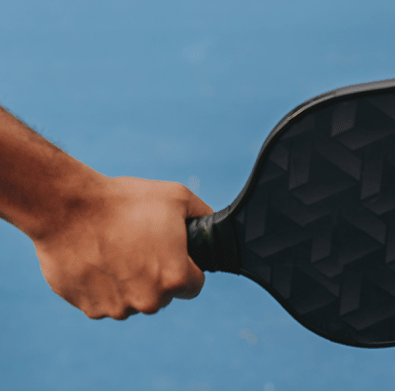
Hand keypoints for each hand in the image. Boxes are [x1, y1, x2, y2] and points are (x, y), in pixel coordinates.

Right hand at [33, 177, 212, 319]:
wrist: (70, 209)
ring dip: (128, 280)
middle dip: (155, 272)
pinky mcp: (91, 309)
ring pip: (133, 299)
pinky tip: (96, 256)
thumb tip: (212, 226)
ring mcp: (118, 308)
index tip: (170, 250)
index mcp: (175, 278)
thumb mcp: (177, 197)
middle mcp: (149, 301)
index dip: (186, 265)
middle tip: (139, 242)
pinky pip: (105, 300)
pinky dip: (102, 284)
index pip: (193, 284)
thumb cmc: (126, 201)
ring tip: (114, 246)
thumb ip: (202, 215)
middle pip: (162, 294)